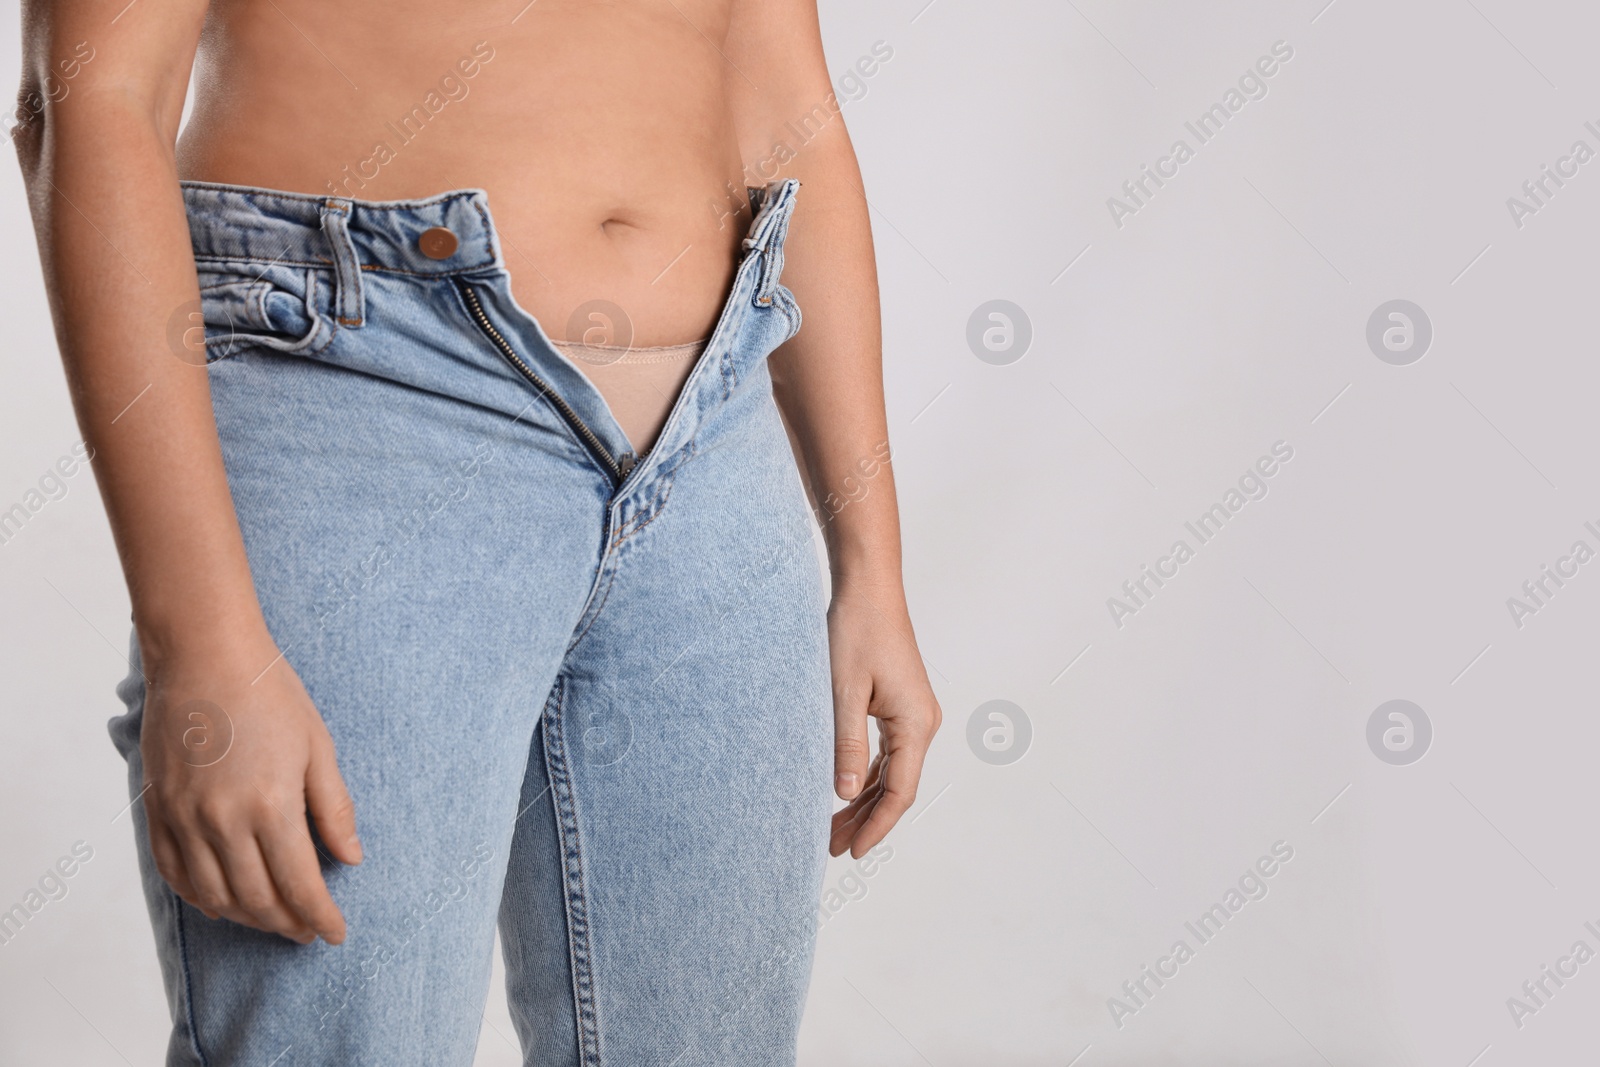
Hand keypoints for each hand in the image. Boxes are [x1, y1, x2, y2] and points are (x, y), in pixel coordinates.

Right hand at [139, 628, 360, 943]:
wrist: (204, 655)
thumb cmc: (270, 694)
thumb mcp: (318, 748)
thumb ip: (334, 809)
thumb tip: (351, 858)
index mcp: (271, 807)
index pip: (300, 886)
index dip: (320, 917)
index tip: (335, 933)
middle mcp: (222, 822)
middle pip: (257, 900)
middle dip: (287, 923)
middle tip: (308, 930)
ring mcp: (184, 818)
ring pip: (214, 895)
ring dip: (246, 917)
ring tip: (273, 919)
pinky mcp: (159, 809)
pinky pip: (174, 872)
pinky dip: (199, 897)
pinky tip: (221, 903)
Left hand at [827, 579, 941, 857]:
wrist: (869, 587)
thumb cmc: (856, 631)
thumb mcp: (844, 692)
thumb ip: (846, 746)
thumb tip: (843, 795)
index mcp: (916, 724)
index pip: (899, 792)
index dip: (876, 826)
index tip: (852, 851)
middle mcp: (922, 723)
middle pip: (896, 787)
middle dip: (865, 820)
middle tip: (831, 847)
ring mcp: (913, 713)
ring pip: (891, 771)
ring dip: (863, 799)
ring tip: (832, 827)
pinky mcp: (900, 704)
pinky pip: (887, 751)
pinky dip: (865, 774)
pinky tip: (843, 790)